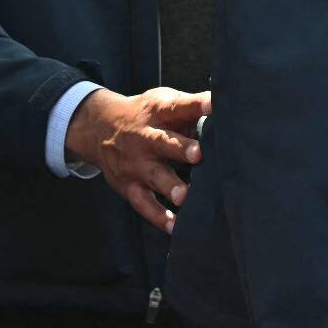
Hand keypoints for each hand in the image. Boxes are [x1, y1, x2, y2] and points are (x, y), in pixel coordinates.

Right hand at [66, 86, 209, 231]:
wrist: (99, 127)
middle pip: (162, 142)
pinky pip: (143, 202)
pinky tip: (174, 226)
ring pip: (153, 176)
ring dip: (170, 186)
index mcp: (158, 112)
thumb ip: (193, 107)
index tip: (214, 104)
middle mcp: (144, 137)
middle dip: (180, 149)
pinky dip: (157, 216)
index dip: (196, 105)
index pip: (178, 106)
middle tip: (198, 155)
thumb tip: (228, 107)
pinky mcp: (128, 184)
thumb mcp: (164, 101)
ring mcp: (135, 163)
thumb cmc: (148, 115)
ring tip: (185, 196)